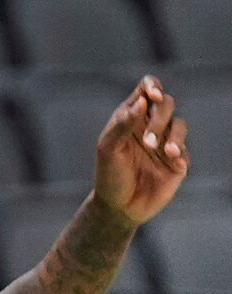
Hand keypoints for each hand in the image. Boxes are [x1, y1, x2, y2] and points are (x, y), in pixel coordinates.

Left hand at [92, 76, 188, 226]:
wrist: (119, 207)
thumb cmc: (109, 173)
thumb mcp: (109, 147)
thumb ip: (123, 124)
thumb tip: (142, 102)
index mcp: (131, 116)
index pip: (146, 90)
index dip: (152, 86)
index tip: (153, 96)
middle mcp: (150, 125)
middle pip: (166, 104)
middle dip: (160, 119)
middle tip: (148, 142)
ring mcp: (165, 143)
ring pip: (180, 125)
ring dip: (174, 137)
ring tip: (167, 153)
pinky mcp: (177, 162)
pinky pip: (186, 151)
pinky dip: (181, 154)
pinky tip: (174, 165)